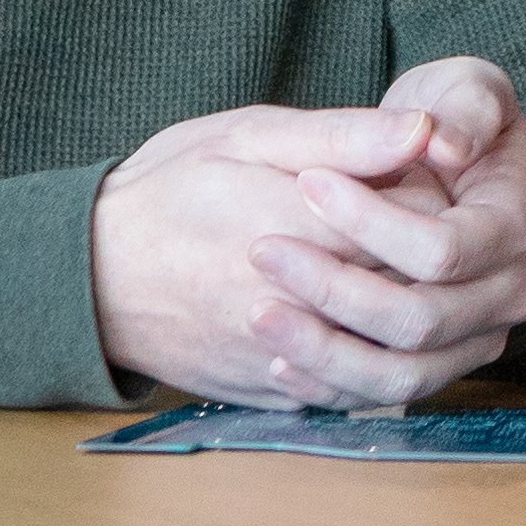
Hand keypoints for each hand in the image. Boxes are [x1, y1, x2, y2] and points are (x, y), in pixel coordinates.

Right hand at [94, 72, 525, 410]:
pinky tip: (370, 328)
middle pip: (413, 297)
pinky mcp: (272, 395)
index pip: (420, 230)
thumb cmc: (169, 191)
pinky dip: (372, 364)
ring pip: (391, 359)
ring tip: (399, 277)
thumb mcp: (250, 137)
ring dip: (409, 323)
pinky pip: (347, 395)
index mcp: (301, 230)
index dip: (436, 206)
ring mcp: (285, 359)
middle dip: (430, 266)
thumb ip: (343, 137)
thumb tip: (427, 130)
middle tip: (420, 230)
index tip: (425, 183)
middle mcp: (297, 306)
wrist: (89, 275)